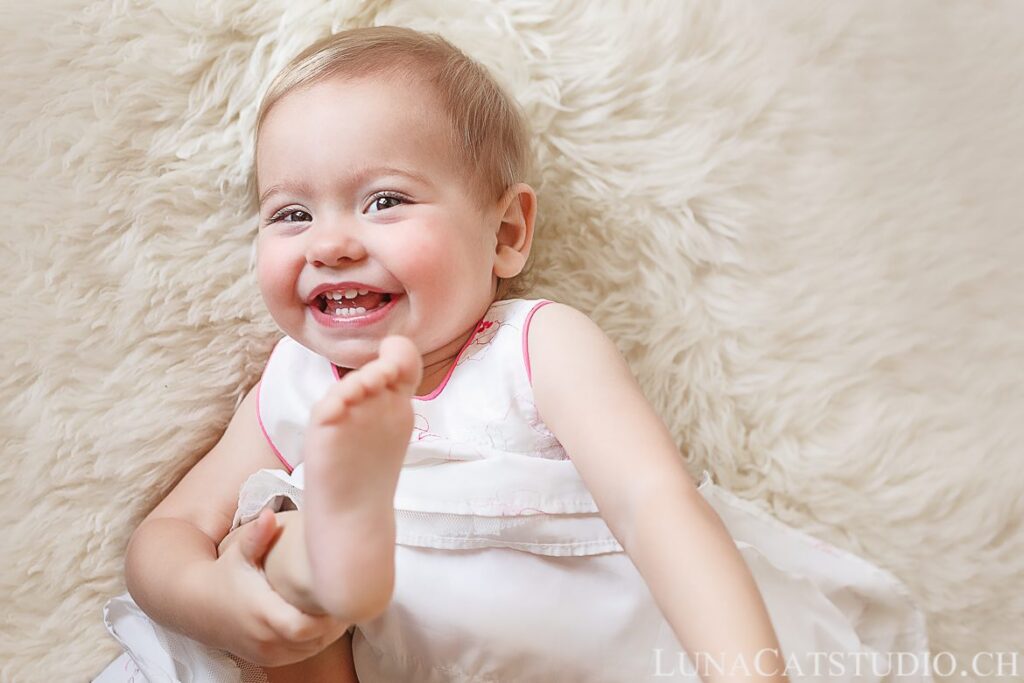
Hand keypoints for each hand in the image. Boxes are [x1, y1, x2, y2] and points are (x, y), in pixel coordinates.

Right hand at [204, 508, 352, 666]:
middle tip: (348, 597)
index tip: (339, 595)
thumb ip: (257, 535)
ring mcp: (265, 652)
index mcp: (262, 611)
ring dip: (328, 632)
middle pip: (314, 640)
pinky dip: (316, 642)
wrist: (197, 605)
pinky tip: (323, 621)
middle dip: (334, 622)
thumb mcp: (239, 552)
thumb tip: (269, 515)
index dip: (327, 617)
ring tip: (339, 606)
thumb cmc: (225, 574)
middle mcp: (264, 637)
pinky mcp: (267, 660)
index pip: (303, 627)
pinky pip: (300, 656)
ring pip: (311, 650)